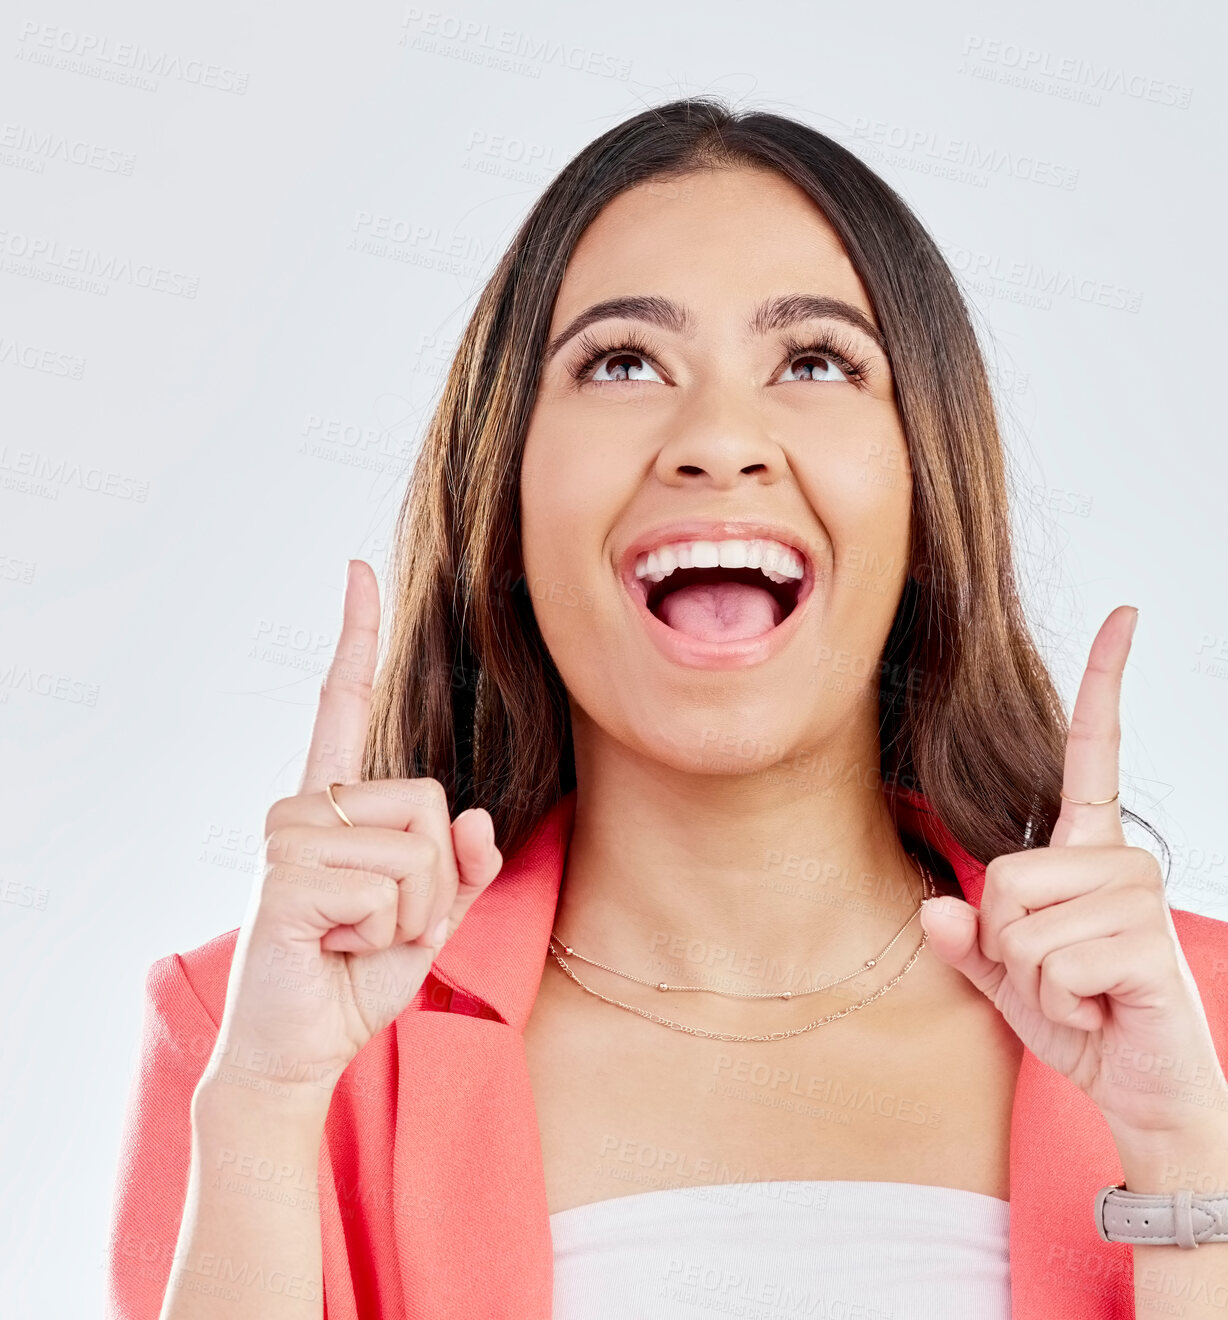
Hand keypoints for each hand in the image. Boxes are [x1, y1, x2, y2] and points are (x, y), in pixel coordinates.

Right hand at [205, 561, 501, 1108]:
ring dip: (413, 913)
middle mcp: (305, 807)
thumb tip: (479, 819)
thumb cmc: (360, 975)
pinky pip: (393, 886)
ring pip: (420, 848)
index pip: (343, 703)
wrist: (303, 1048)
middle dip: (438, 881)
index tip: (358, 569)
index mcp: (336, 804)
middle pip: (433, 803)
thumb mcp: (433, 918)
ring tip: (358, 938)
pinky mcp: (289, 877)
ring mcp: (291, 837)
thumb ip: (465, 868)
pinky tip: (338, 948)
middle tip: (384, 924)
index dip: (355, 636)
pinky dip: (388, 933)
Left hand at [920, 606, 1227, 1165]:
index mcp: (1089, 852)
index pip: (1095, 752)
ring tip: (1083, 993)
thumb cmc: (1085, 1023)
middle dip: (1005, 946)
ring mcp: (1140, 897)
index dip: (1104, 682)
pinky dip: (1058, 1003)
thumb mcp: (1009, 982)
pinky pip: (1049, 962)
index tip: (1126, 612)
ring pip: (1018, 925)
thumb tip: (937, 907)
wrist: (1145, 1095)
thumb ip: (971, 944)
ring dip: (1033, 980)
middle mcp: (1122, 859)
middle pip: (1002, 876)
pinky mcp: (1146, 942)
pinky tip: (1101, 1009)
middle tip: (1058, 977)